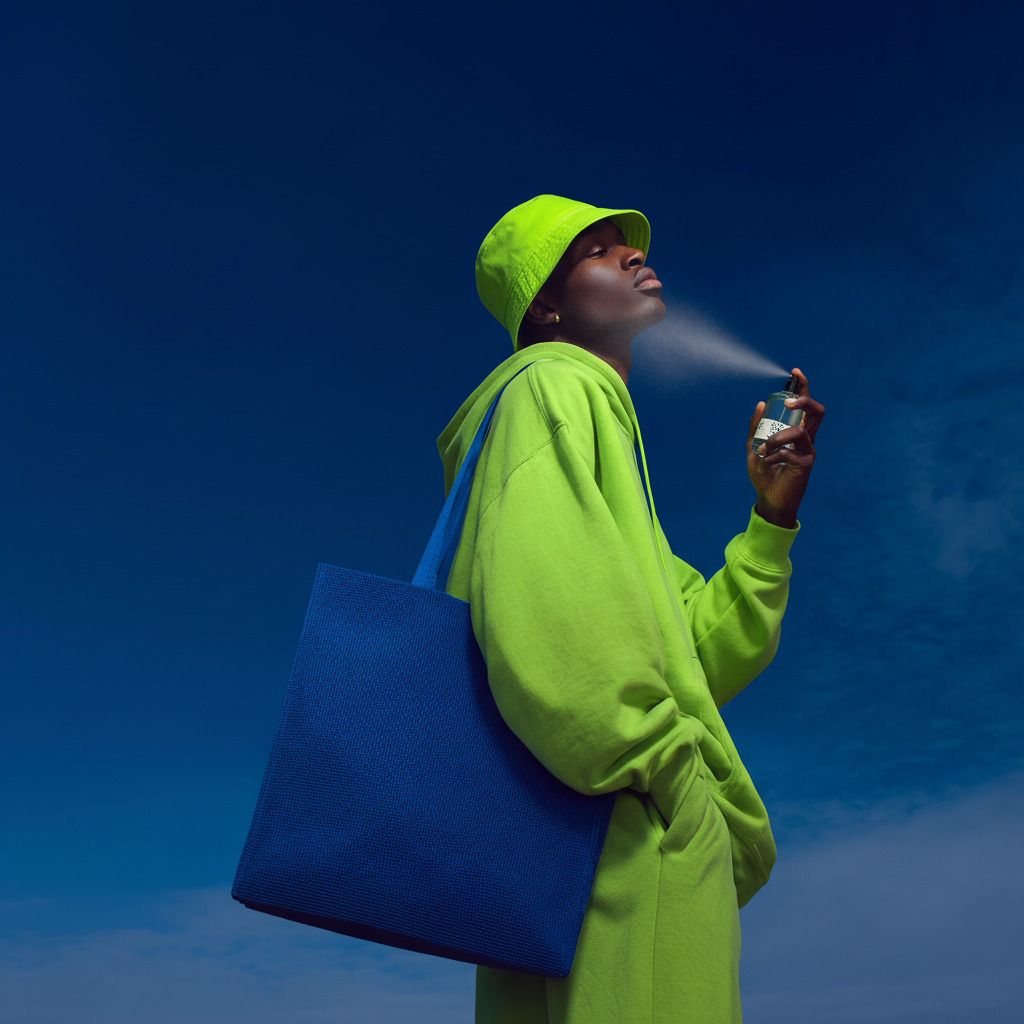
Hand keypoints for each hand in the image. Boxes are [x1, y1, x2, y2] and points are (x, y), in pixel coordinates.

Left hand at [746, 367, 824, 528]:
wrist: (768, 500)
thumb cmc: (765, 475)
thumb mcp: (754, 448)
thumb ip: (756, 428)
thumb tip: (760, 404)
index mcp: (795, 433)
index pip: (804, 406)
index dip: (803, 387)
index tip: (795, 372)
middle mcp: (806, 439)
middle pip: (817, 412)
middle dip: (804, 401)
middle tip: (788, 403)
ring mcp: (808, 451)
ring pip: (801, 431)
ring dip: (778, 437)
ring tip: (764, 449)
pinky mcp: (806, 465)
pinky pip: (791, 452)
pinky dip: (775, 455)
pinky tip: (767, 463)